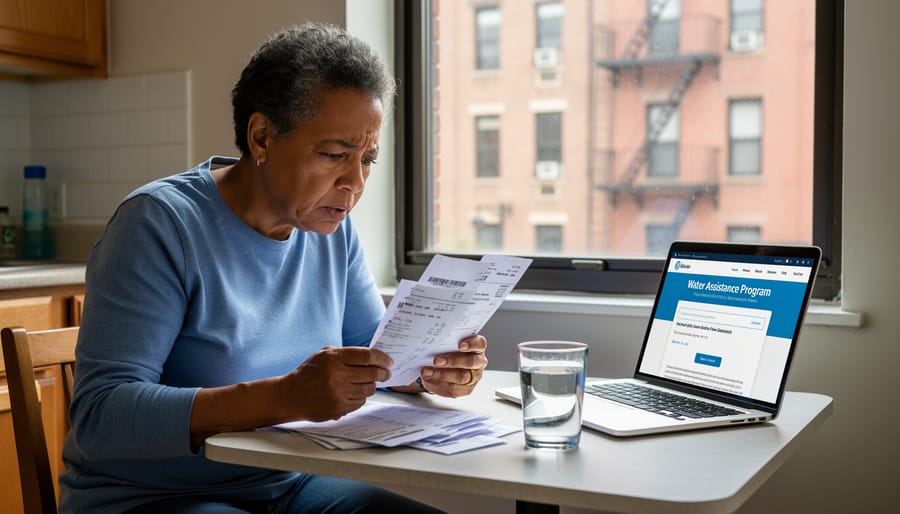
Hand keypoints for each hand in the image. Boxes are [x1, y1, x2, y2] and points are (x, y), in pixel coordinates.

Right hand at [278, 346, 392, 421]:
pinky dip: (361, 397)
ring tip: (367, 382)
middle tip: (386, 372)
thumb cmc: (309, 372)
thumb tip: (373, 357)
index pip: (367, 356)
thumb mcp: (325, 355)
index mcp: (334, 358)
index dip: (382, 358)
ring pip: (368, 389)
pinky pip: (360, 402)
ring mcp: (338, 393)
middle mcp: (337, 376)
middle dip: (383, 373)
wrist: (290, 396)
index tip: (389, 361)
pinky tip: (354, 393)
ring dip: (371, 385)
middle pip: (372, 373)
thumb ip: (347, 354)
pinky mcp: (338, 408)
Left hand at [419, 335, 487, 397]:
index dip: (471, 344)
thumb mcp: (449, 343)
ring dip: (441, 375)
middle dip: (452, 361)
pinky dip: (438, 385)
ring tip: (426, 372)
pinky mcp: (466, 389)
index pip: (479, 344)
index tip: (460, 345)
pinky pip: (453, 389)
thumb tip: (432, 342)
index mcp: (478, 347)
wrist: (446, 365)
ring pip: (460, 377)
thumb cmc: (450, 349)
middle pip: (470, 362)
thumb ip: (446, 341)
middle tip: (436, 361)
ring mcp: (474, 377)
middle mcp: (479, 362)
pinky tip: (427, 380)